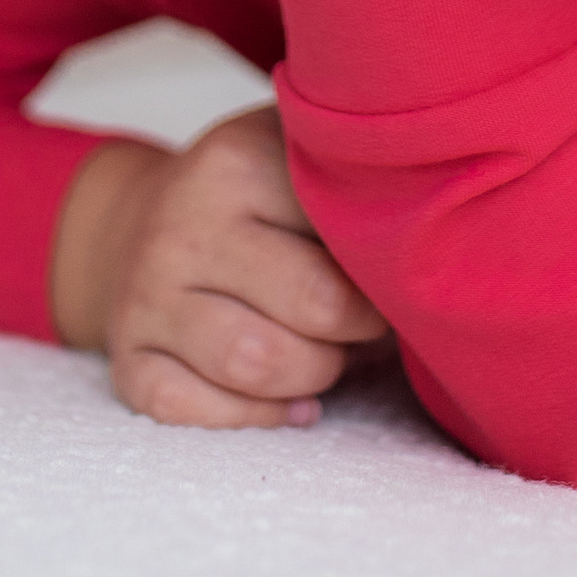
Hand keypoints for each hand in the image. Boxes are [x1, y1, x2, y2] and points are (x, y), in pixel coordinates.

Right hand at [49, 103, 391, 429]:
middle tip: (365, 322)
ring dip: (313, 376)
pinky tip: (288, 402)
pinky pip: (194, 411)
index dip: (390, 271)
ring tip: (326, 357)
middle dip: (359, 330)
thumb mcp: (303, 159)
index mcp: (237, 162)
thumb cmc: (261, 200)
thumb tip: (447, 245)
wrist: (145, 219)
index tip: (394, 272)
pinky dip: (256, 418)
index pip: (347, 237)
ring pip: (255, 365)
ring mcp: (146, 297)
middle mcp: (182, 227)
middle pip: (314, 308)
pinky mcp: (128, 361)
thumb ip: (364, 183)